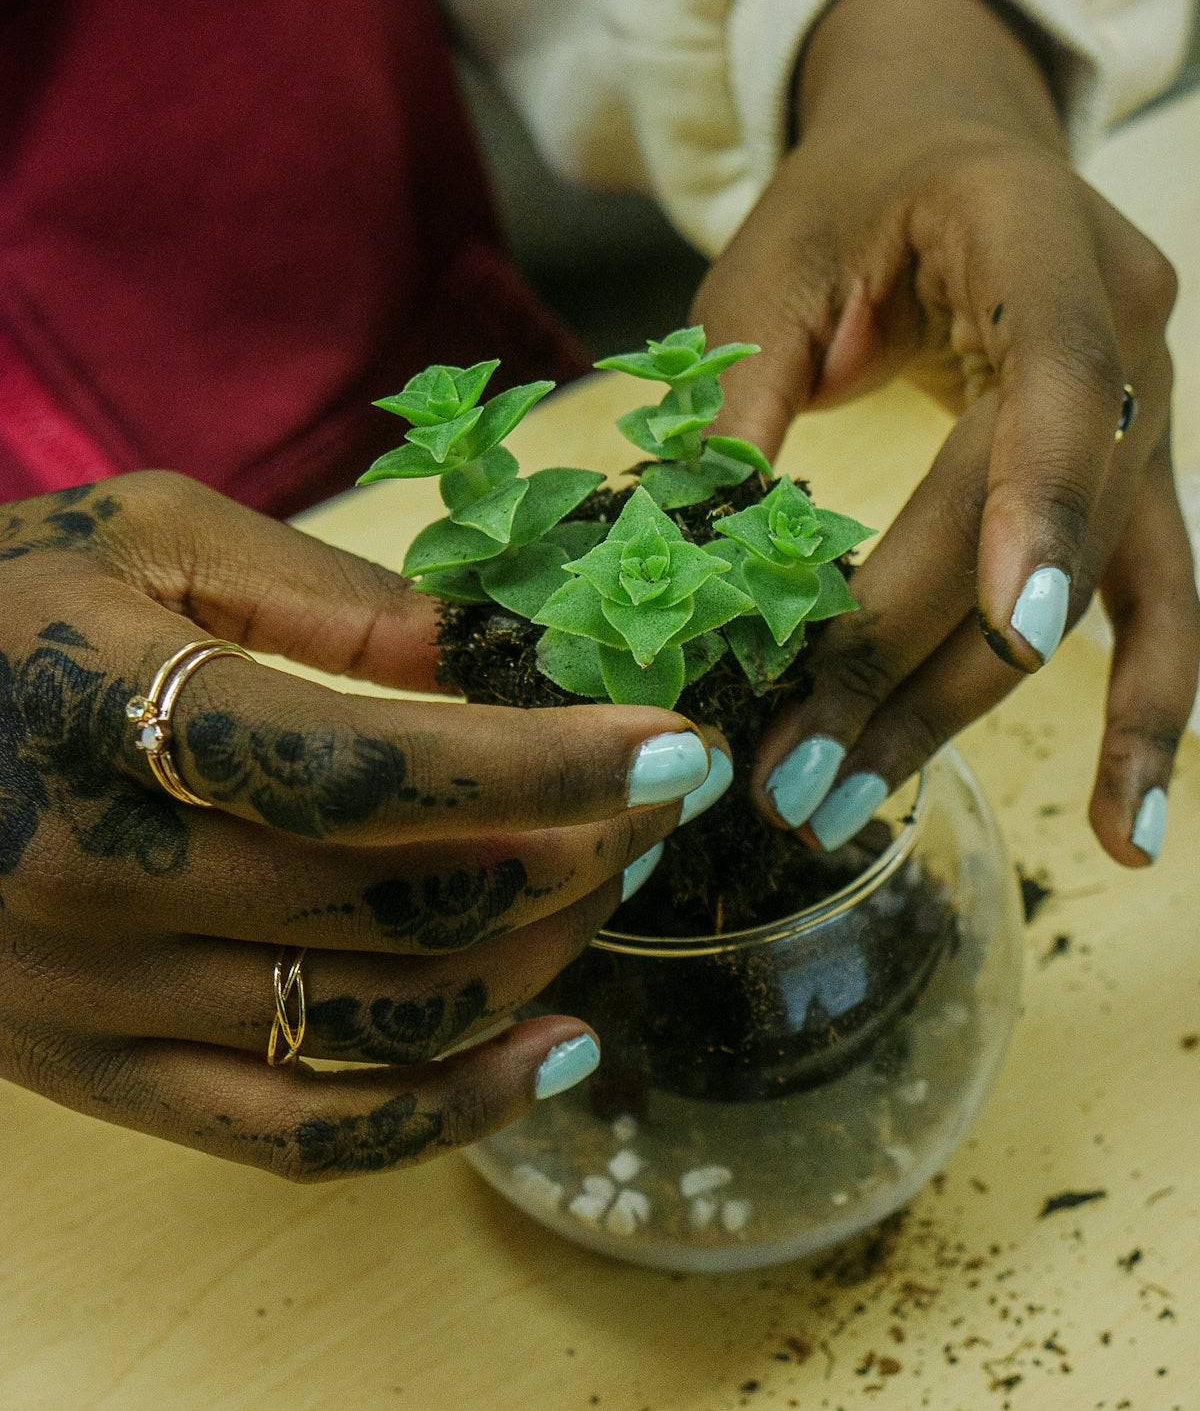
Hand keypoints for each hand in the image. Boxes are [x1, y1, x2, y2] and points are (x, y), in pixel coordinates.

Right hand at [0, 472, 720, 1177]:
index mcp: (114, 714)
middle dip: (575, 851)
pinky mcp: (101, 1079)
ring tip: (608, 888)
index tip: (680, 744)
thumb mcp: (144, 537)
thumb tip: (501, 651)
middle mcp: (104, 880)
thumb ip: (326, 593)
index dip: (553, 765)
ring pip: (381, 1020)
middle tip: (652, 799)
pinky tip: (556, 1055)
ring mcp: (99, 1002)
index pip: (378, 769)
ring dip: (537, 959)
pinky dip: (449, 1114)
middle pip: (407, 901)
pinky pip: (303, 1139)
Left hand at [692, 0, 1199, 867]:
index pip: (1065, 373)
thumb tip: (691, 571)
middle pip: (1040, 518)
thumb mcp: (767, 268)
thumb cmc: (847, 197)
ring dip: (971, 706)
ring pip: (1091, 586)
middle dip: (918, 659)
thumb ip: (744, 398)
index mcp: (1037, 233)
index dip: (1041, 501)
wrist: (944, 145)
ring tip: (865, 805)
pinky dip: (1141, 712)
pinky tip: (1126, 829)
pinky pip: (1153, 601)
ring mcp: (1151, 404)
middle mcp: (1129, 322)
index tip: (1011, 630)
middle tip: (799, 774)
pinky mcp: (1135, 473)